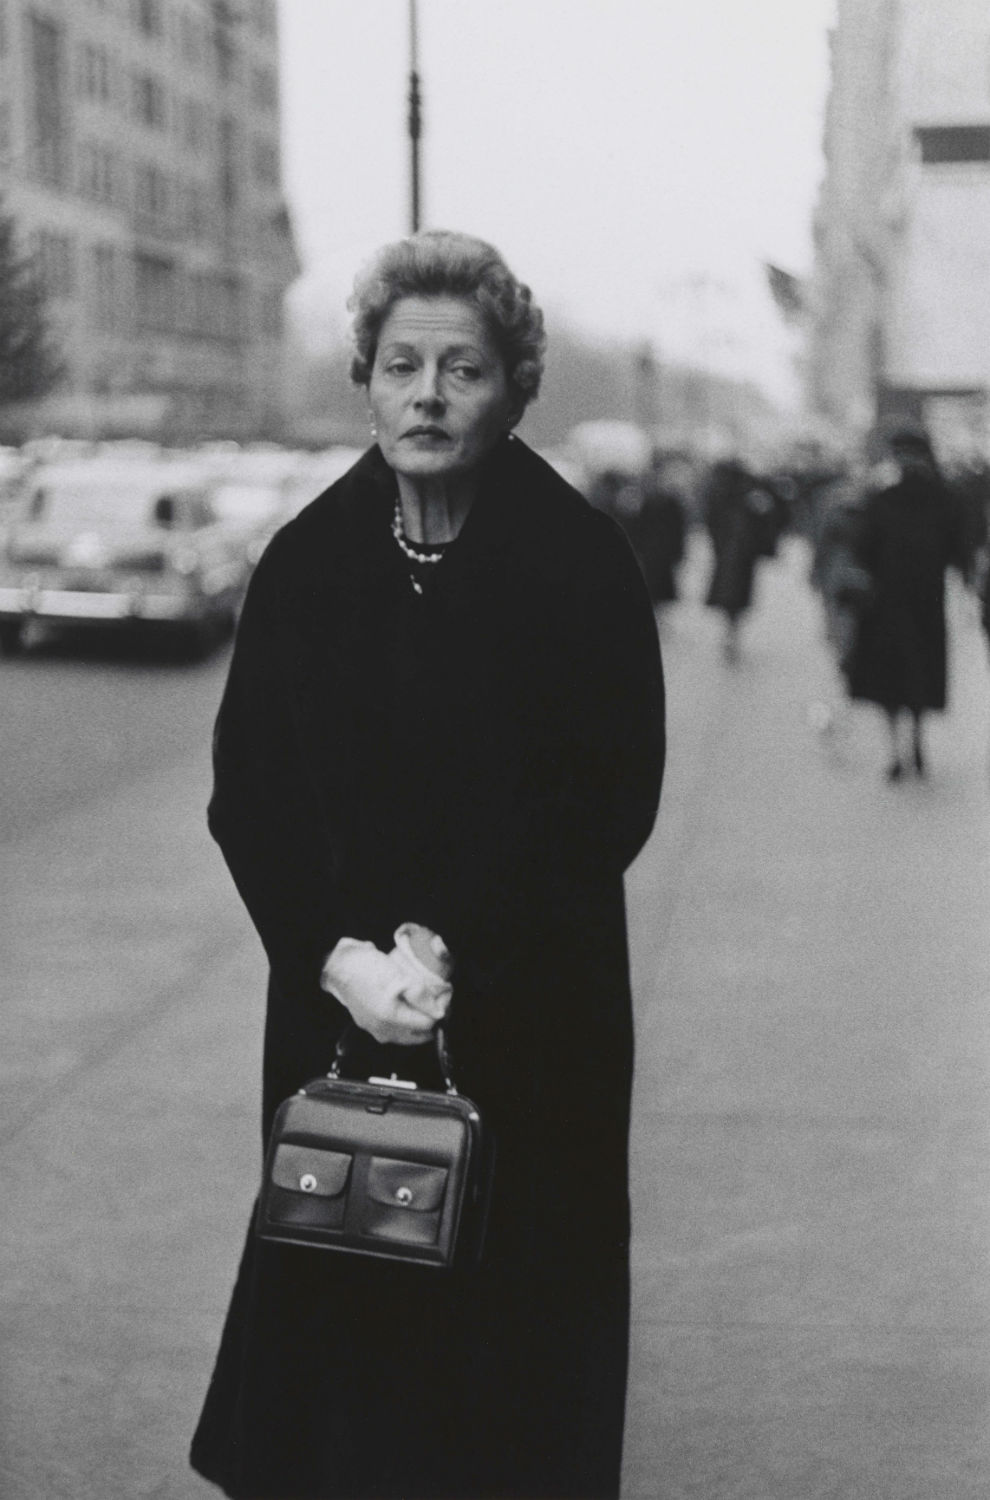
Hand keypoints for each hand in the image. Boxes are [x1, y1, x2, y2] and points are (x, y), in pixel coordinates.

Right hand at [320, 937, 436, 1045]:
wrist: (339, 965)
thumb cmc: (366, 970)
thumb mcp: (399, 978)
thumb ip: (421, 996)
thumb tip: (440, 1012)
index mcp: (391, 1020)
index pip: (428, 1024)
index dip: (440, 1009)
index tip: (445, 995)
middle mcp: (383, 1030)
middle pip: (419, 1031)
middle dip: (431, 1016)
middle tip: (437, 998)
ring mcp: (376, 1028)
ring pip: (408, 1029)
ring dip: (419, 1016)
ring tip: (424, 998)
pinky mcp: (371, 1020)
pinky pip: (396, 1024)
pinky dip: (405, 1016)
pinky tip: (407, 1001)